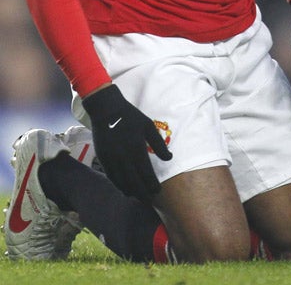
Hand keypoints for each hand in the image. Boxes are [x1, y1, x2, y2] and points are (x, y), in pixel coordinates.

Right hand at [82, 84, 171, 204]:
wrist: (106, 110)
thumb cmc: (130, 117)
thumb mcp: (148, 126)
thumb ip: (159, 144)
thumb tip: (169, 158)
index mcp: (136, 148)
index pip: (146, 173)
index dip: (152, 184)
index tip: (158, 191)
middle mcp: (123, 157)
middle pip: (133, 182)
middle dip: (142, 193)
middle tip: (149, 200)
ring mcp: (111, 159)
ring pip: (121, 182)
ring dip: (130, 192)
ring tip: (138, 197)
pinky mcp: (102, 159)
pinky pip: (111, 177)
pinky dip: (119, 185)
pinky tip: (125, 189)